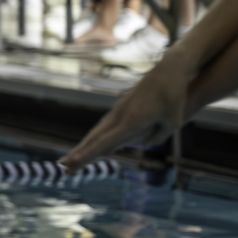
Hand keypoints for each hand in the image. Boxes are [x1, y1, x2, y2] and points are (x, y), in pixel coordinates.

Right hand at [60, 62, 190, 169]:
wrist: (169, 69)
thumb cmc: (174, 95)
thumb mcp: (173, 122)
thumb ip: (157, 137)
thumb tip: (144, 144)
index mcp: (132, 121)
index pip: (105, 142)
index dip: (89, 154)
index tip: (73, 162)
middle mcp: (121, 116)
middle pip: (95, 138)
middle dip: (78, 154)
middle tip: (63, 167)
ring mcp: (119, 111)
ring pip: (97, 132)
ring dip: (84, 147)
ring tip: (71, 161)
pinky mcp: (122, 108)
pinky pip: (106, 127)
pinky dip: (95, 139)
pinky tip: (92, 147)